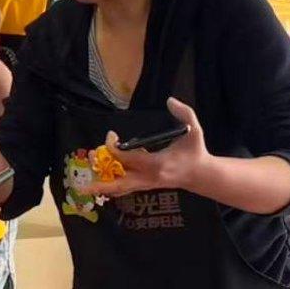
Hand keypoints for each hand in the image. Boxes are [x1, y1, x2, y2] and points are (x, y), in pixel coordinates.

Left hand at [83, 98, 210, 197]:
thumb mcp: (194, 131)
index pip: (128, 157)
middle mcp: (147, 178)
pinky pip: (122, 188)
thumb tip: (169, 100)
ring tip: (89, 168)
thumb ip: (185, 114)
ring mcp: (144, 185)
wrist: (201, 176)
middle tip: (90, 156)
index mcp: (157, 164)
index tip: (111, 135)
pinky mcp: (143, 187)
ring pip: (118, 188)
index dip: (114, 147)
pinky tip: (97, 177)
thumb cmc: (195, 152)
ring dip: (101, 181)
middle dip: (101, 171)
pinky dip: (109, 185)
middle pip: (117, 182)